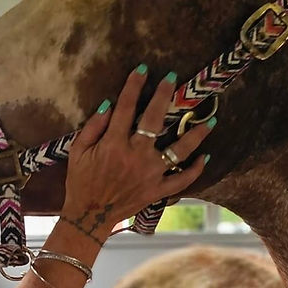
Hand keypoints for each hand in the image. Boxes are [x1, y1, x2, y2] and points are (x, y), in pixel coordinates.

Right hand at [61, 67, 211, 242]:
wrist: (88, 217)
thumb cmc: (81, 182)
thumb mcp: (77, 152)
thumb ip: (92, 127)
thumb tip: (109, 105)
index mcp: (113, 144)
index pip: (125, 108)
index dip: (134, 86)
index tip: (143, 70)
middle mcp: (135, 156)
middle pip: (154, 120)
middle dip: (164, 96)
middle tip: (173, 79)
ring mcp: (150, 174)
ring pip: (179, 150)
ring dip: (195, 135)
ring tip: (209, 121)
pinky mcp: (157, 191)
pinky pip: (181, 180)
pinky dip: (194, 170)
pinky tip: (204, 157)